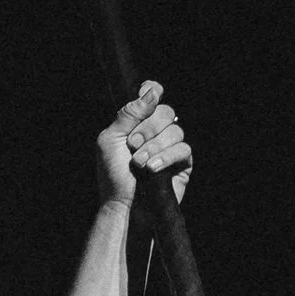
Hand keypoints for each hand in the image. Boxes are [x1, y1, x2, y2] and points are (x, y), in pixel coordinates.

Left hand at [97, 78, 191, 211]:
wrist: (123, 205)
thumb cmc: (113, 175)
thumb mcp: (111, 140)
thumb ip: (128, 114)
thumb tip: (151, 90)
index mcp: (138, 123)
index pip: (152, 97)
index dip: (152, 92)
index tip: (149, 93)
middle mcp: (156, 132)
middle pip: (166, 112)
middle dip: (149, 127)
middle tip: (132, 145)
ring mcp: (171, 146)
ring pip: (176, 130)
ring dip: (154, 146)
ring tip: (139, 163)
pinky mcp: (183, 163)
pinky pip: (183, 149)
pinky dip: (166, 156)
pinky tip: (152, 168)